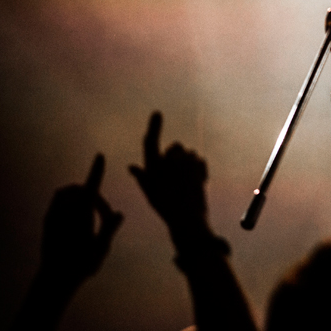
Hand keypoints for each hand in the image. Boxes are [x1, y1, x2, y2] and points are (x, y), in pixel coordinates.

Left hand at [40, 154, 122, 287]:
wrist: (54, 278)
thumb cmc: (81, 264)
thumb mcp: (101, 248)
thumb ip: (109, 228)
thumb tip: (118, 213)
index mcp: (81, 214)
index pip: (91, 186)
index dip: (96, 170)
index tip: (99, 156)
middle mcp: (65, 211)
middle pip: (81, 189)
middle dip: (93, 193)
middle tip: (103, 213)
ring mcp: (53, 215)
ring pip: (66, 193)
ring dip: (79, 195)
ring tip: (88, 212)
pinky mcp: (47, 222)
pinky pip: (58, 201)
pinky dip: (69, 201)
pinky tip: (75, 218)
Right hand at [130, 111, 209, 244]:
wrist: (186, 217)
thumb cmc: (164, 206)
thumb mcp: (149, 192)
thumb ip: (142, 176)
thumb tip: (131, 166)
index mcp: (153, 166)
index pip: (150, 142)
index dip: (154, 126)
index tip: (158, 113)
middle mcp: (168, 160)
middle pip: (175, 147)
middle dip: (176, 156)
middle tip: (176, 176)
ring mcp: (185, 161)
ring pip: (188, 153)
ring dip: (188, 162)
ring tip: (185, 182)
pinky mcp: (199, 165)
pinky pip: (199, 160)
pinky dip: (198, 168)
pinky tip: (195, 182)